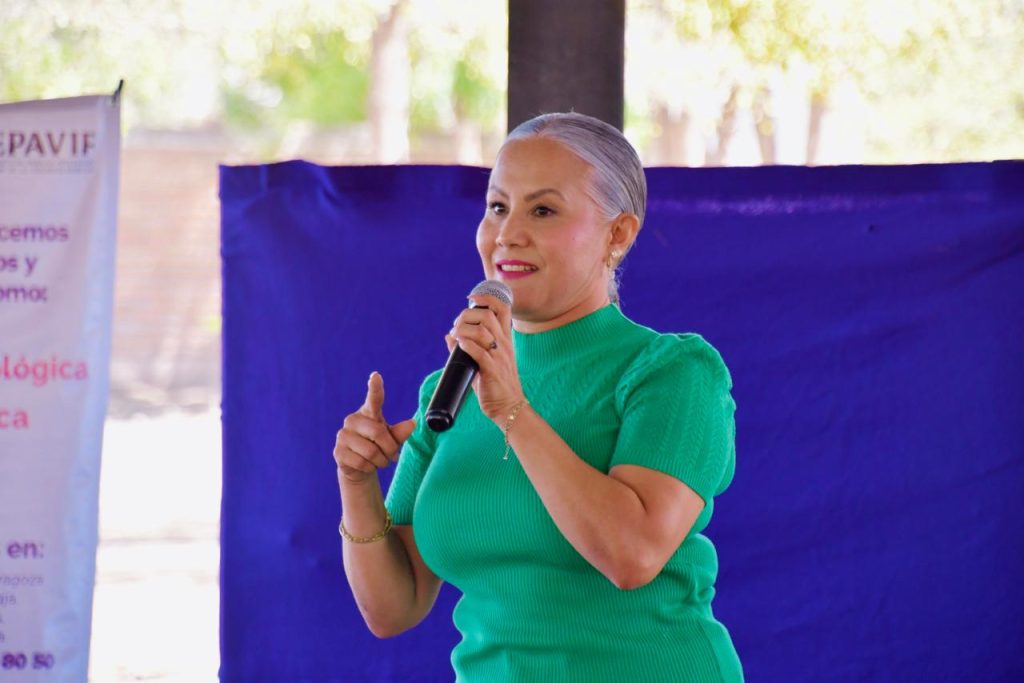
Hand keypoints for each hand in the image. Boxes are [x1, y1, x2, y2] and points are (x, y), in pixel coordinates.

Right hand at [334, 372, 416, 483]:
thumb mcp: (392, 439)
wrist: (358, 467)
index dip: (375, 387)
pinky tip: (367, 465)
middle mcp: (353, 420)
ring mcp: (343, 435)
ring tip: (379, 461)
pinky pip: (362, 463)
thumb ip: (401, 432)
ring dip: (381, 461)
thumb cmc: (378, 447)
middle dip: (390, 448)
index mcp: (369, 412)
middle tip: (392, 455)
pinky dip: (370, 468)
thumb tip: (412, 423)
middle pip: (378, 433)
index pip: (374, 398)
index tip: (376, 376)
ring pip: (371, 451)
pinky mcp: (338, 452)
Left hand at [444, 293, 525, 422]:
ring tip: (455, 336)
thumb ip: (468, 348)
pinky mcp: (493, 370)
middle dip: (467, 315)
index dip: (487, 297)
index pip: (503, 308)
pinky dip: (466, 345)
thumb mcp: (484, 362)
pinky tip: (459, 345)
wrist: (509, 407)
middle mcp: (504, 344)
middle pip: (488, 315)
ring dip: (463, 330)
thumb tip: (449, 336)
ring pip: (482, 331)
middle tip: (456, 325)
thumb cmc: (495, 384)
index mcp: (505, 339)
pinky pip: (479, 352)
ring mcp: (500, 356)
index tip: (472, 298)